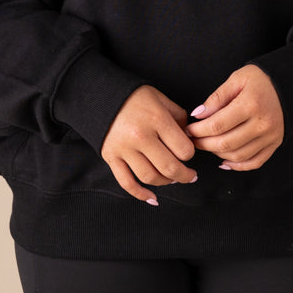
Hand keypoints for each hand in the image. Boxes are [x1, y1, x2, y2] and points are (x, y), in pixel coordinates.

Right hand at [100, 85, 196, 204]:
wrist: (101, 95)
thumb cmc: (134, 96)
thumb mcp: (160, 98)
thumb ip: (178, 117)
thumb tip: (189, 136)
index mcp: (156, 119)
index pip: (183, 149)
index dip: (190, 153)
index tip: (189, 151)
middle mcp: (141, 136)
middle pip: (169, 168)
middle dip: (185, 175)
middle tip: (190, 175)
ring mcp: (124, 149)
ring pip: (150, 177)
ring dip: (166, 183)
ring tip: (172, 179)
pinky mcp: (111, 157)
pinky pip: (127, 183)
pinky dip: (140, 194)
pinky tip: (152, 198)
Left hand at [188, 65, 283, 170]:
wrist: (288, 85)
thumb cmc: (259, 80)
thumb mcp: (236, 79)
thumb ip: (216, 98)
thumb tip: (198, 115)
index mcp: (250, 105)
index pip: (217, 125)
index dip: (198, 130)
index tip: (188, 129)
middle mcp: (262, 124)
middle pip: (226, 143)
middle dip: (204, 144)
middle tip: (193, 139)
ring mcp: (270, 137)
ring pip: (238, 156)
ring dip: (217, 154)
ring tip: (207, 145)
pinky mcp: (274, 144)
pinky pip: (254, 162)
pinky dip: (237, 165)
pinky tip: (224, 161)